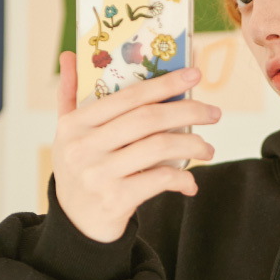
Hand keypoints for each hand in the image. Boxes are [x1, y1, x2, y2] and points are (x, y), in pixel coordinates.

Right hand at [53, 52, 220, 242]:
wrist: (74, 225)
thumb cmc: (78, 169)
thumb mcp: (66, 133)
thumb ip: (69, 94)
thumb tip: (70, 53)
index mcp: (75, 124)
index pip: (128, 96)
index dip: (165, 83)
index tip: (194, 74)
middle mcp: (84, 147)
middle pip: (148, 119)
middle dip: (188, 111)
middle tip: (214, 113)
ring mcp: (99, 175)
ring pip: (158, 147)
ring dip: (192, 145)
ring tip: (207, 148)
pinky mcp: (115, 200)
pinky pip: (159, 180)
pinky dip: (181, 178)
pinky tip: (190, 181)